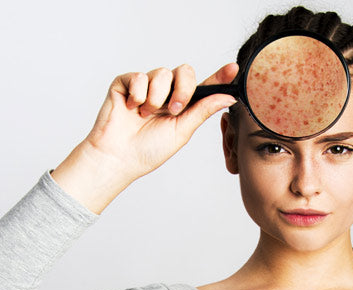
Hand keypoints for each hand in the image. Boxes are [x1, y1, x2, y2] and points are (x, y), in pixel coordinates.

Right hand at [83, 62, 238, 180]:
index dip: (219, 76)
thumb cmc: (149, 150)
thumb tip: (228, 97)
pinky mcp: (126, 82)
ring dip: (157, 96)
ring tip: (146, 114)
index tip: (234, 69)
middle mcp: (166, 92)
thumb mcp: (182, 131)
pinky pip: (139, 76)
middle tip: (173, 109)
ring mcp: (146, 86)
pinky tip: (132, 108)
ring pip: (162, 73)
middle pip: (184, 71)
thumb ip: (203, 111)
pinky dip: (138, 94)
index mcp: (182, 105)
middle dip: (183, 89)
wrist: (118, 157)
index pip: (204, 86)